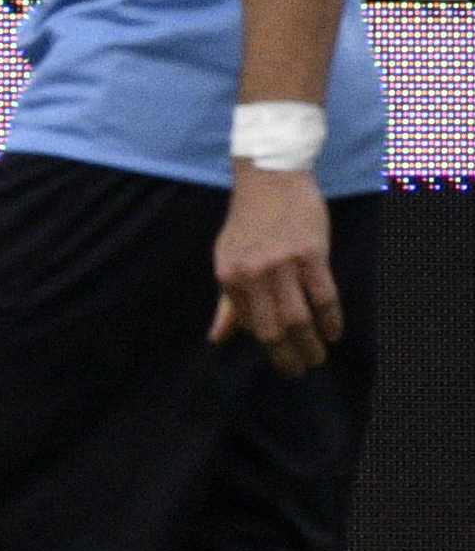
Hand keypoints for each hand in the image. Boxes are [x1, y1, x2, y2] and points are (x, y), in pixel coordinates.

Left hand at [212, 168, 342, 374]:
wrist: (270, 179)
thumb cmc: (248, 222)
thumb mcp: (227, 259)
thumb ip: (228, 301)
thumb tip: (217, 339)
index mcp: (229, 276)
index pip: (250, 324)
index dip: (267, 346)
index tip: (281, 360)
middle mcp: (253, 273)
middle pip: (273, 327)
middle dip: (287, 356)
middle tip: (300, 371)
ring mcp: (283, 264)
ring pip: (299, 317)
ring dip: (310, 344)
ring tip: (318, 358)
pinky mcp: (312, 254)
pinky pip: (324, 296)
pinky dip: (330, 319)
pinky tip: (333, 333)